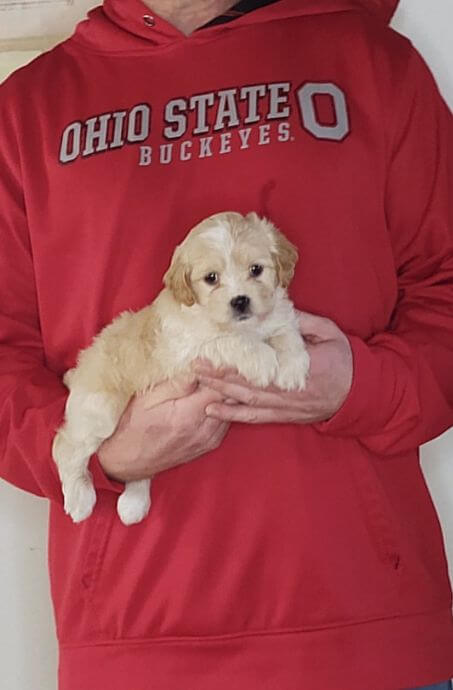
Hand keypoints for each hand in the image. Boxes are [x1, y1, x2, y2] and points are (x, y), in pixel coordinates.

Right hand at [98, 375, 229, 481]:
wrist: (129, 461)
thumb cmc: (134, 427)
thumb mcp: (147, 398)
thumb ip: (176, 384)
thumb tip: (198, 370)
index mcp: (189, 416)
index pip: (221, 390)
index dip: (221, 373)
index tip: (216, 362)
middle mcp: (204, 431)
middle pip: (232, 401)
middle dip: (229, 382)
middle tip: (224, 367)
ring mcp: (208, 441)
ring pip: (232, 412)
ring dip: (229, 395)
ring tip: (221, 379)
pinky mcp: (208, 446)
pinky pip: (226, 423)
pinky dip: (224, 408)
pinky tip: (215, 398)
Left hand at [195, 312, 352, 424]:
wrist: (360, 394)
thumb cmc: (345, 361)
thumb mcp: (329, 333)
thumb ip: (304, 322)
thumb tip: (278, 307)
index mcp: (302, 365)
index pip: (267, 360)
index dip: (240, 356)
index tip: (219, 345)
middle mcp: (290, 389)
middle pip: (249, 382)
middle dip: (221, 373)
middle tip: (196, 363)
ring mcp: (285, 405)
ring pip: (247, 400)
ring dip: (220, 391)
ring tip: (198, 380)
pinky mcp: (283, 415)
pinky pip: (255, 417)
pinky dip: (232, 415)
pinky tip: (212, 410)